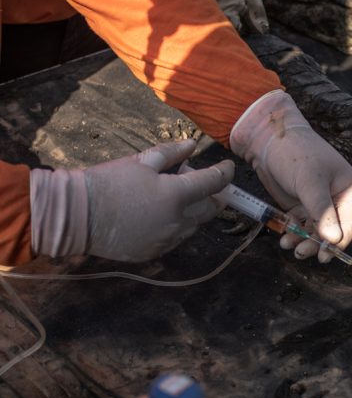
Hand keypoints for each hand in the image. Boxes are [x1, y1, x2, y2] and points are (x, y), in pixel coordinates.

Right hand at [30, 140, 234, 261]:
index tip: (228, 166)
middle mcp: (178, 221)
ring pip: (194, 225)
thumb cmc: (109, 182)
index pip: (214, 183)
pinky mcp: (155, 252)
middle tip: (200, 182)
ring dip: (194, 211)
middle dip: (212, 194)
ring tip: (175, 197)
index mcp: (176, 195)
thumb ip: (171, 154)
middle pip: (210, 209)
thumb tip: (192, 145)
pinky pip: (176, 238)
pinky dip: (177, 225)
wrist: (78, 216)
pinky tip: (161, 215)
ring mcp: (167, 240)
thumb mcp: (141, 161)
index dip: (225, 172)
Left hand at [230, 91, 351, 261]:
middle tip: (300, 252)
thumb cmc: (296, 153)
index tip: (323, 256)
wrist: (268, 140)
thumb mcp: (310, 181)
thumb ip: (322, 211)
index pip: (349, 224)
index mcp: (349, 190)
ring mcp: (318, 204)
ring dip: (303, 241)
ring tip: (288, 244)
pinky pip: (301, 226)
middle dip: (317, 243)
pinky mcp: (301, 206)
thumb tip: (334, 239)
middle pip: (332, 232)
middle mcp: (337, 199)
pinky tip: (284, 237)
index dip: (338, 242)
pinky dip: (294, 233)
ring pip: (315, 232)